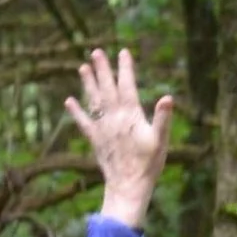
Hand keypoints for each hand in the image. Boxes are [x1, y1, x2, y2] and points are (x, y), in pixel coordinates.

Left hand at [66, 49, 173, 231]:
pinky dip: (76, 111)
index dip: (125, 69)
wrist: (128, 185)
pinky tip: (69, 101)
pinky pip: (83, 122)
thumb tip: (168, 97)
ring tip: (82, 67)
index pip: (127, 86)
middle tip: (96, 52)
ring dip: (88, 83)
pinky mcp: (95, 139)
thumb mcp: (161, 141)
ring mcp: (102, 128)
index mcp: (131, 115)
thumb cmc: (149, 164)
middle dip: (102, 69)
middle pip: (106, 88)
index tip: (123, 52)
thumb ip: (163, 118)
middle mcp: (113, 118)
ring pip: (93, 100)